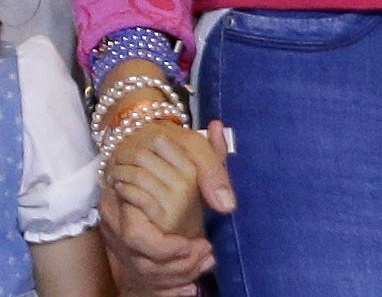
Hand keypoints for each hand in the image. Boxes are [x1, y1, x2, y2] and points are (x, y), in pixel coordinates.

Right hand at [99, 118, 231, 294]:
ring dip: (176, 276)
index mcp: (125, 199)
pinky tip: (191, 288)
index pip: (138, 238)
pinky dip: (167, 285)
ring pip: (142, 270)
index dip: (168, 248)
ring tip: (206, 265)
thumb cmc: (168, 142)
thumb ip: (212, 173)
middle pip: (140, 261)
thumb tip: (227, 206)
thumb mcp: (193, 149)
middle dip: (176, 267)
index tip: (200, 244)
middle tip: (208, 256)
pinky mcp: (128, 241)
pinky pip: (143, 272)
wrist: (141, 137)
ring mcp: (118, 233)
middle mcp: (115, 221)